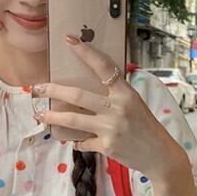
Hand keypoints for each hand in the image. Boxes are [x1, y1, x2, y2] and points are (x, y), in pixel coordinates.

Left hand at [31, 34, 185, 180]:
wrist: (160, 154)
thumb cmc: (146, 126)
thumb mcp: (135, 104)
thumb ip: (114, 95)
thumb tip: (87, 89)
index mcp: (125, 93)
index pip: (103, 66)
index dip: (85, 52)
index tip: (70, 40)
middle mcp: (117, 108)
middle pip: (77, 95)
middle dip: (52, 90)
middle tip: (36, 88)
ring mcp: (110, 128)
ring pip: (72, 119)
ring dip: (52, 116)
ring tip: (40, 114)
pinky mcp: (106, 146)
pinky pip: (82, 142)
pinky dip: (76, 141)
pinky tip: (73, 141)